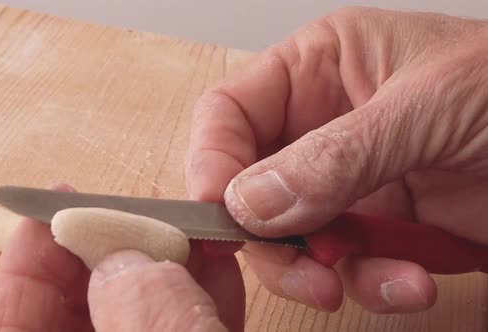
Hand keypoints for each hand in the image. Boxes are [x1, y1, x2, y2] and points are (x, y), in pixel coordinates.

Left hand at [0, 184, 244, 331]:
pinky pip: (177, 326)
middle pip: (81, 305)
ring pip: (137, 312)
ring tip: (194, 229)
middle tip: (144, 218)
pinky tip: (218, 265)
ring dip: (167, 267)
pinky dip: (198, 297)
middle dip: (116, 253)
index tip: (61, 203)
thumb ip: (147, 321)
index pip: (5, 322)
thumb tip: (129, 260)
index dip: (30, 257)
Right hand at [186, 7, 487, 312]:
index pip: (231, 111)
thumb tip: (249, 200)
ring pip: (293, 234)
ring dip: (319, 268)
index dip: (213, 159)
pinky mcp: (381, 224)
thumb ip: (336, 155)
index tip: (219, 210)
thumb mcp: (428, 107)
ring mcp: (350, 178)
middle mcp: (323, 123)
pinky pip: (348, 261)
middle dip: (269, 234)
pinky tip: (409, 282)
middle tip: (302, 268)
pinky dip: (371, 282)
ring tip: (355, 282)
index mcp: (322, 67)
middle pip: (252, 184)